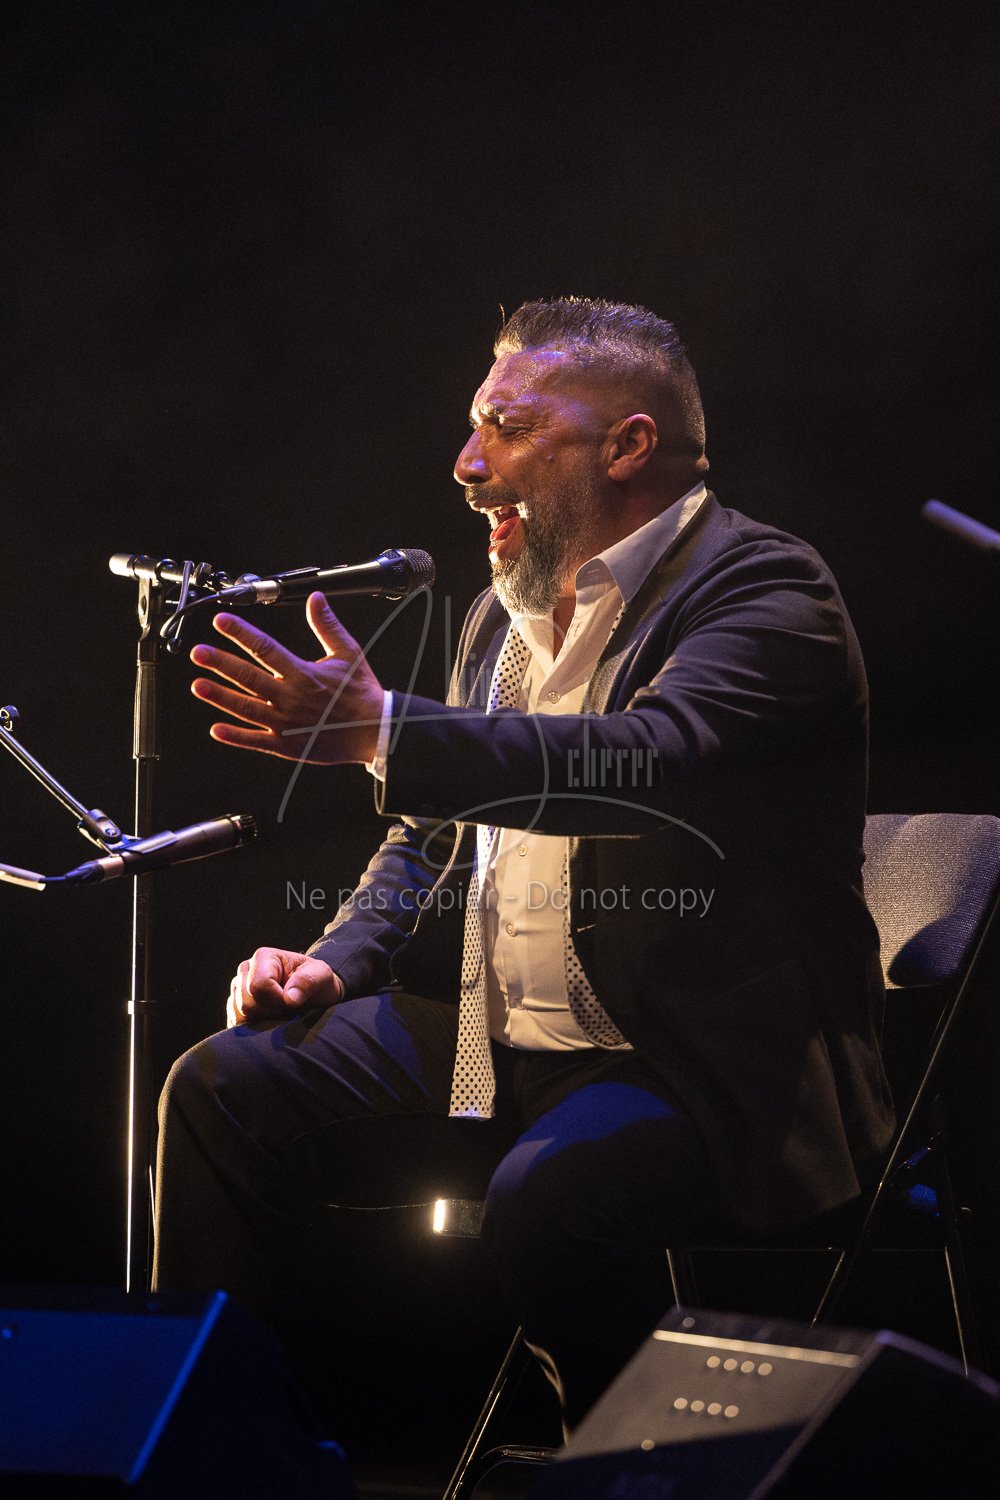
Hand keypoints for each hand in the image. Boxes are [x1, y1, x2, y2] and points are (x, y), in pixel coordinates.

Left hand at [191, 593, 383, 763]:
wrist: (376, 731)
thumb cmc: (362, 693)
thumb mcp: (349, 653)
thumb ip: (327, 626)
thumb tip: (316, 598)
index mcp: (303, 674)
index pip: (266, 648)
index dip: (241, 633)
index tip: (221, 621)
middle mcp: (291, 697)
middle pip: (249, 677)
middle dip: (221, 663)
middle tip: (198, 653)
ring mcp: (286, 723)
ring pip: (247, 708)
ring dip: (221, 697)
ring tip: (198, 686)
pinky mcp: (287, 744)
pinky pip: (257, 740)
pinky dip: (236, 736)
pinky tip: (216, 729)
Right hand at [227, 947, 342, 1026]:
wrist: (315, 995)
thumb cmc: (318, 982)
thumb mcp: (322, 976)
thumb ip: (308, 981)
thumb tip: (289, 998)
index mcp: (263, 957)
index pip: (258, 986)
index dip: (277, 1000)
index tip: (292, 1002)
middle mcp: (246, 970)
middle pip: (246, 1002)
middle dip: (270, 1011)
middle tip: (288, 1008)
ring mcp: (238, 988)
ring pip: (239, 1013)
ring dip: (263, 1019)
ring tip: (280, 1012)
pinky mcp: (235, 1005)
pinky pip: (236, 1021)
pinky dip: (254, 1026)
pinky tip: (270, 1019)